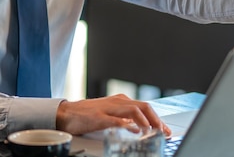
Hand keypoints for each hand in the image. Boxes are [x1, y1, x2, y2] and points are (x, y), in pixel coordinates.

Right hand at [56, 94, 171, 136]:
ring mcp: (108, 108)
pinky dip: (127, 124)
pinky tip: (134, 130)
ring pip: (132, 110)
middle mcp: (117, 102)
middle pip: (143, 106)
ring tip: (153, 131)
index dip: (157, 118)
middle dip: (156, 119)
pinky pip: (115, 119)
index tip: (166, 130)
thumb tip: (141, 127)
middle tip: (163, 132)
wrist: (67, 113)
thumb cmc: (88, 115)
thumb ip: (125, 118)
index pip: (145, 107)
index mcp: (121, 101)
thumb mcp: (111, 114)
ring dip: (146, 121)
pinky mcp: (98, 117)